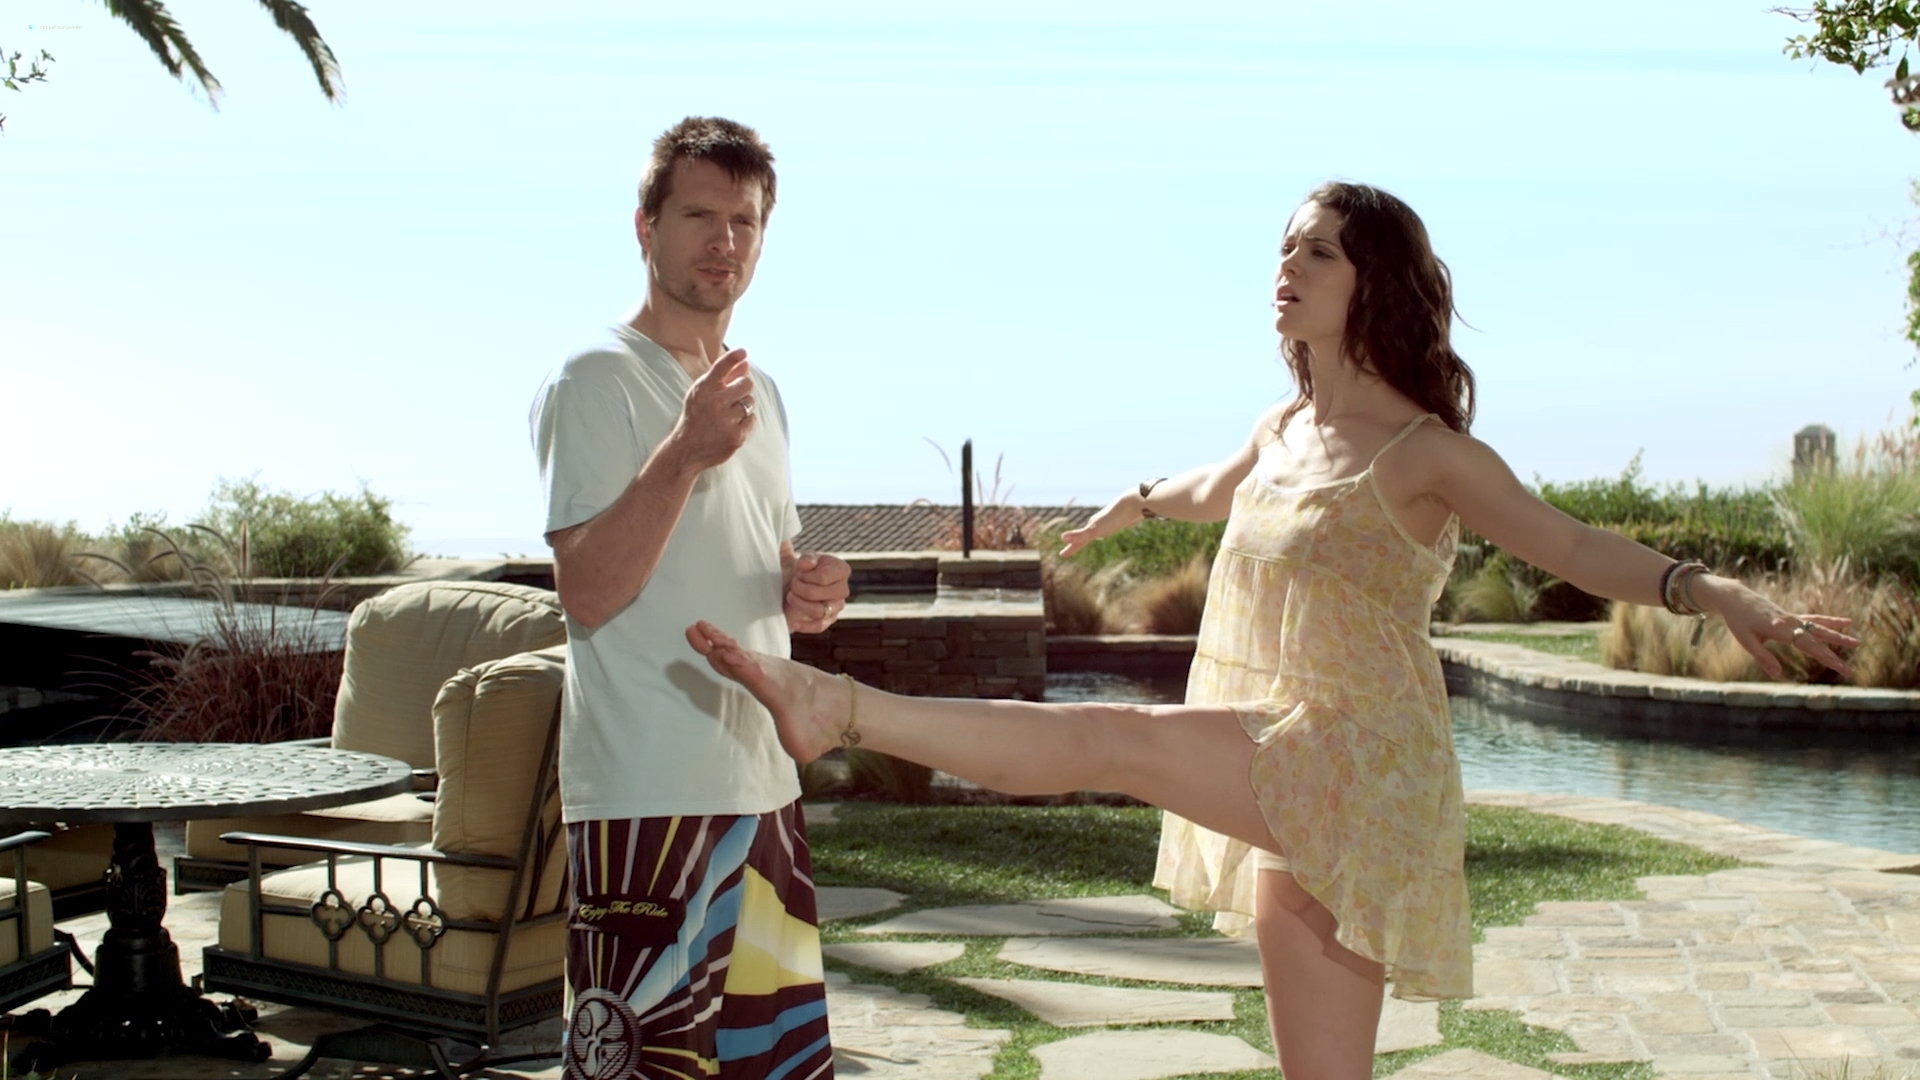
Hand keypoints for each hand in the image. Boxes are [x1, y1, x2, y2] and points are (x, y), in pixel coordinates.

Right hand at [662, 346, 755, 473]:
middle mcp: (714, 403)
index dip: (733, 358)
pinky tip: (732, 426)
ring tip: (728, 415)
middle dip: (743, 388)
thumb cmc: (696, 417)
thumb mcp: (702, 394)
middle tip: (733, 396)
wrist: (686, 449)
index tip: (743, 353)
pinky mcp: (736, 436)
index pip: (721, 367)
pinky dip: (746, 421)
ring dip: (744, 406)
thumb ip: (723, 378)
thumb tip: (745, 362)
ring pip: (750, 402)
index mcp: (703, 390)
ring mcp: (725, 420)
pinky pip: (752, 419)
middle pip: (746, 384)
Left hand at [785, 552, 850, 632]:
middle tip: (794, 583)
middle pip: (818, 593)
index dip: (805, 576)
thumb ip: (805, 558)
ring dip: (799, 603)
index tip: (799, 572)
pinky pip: (819, 626)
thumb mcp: (801, 560)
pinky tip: (794, 623)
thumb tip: (806, 563)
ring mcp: (837, 606)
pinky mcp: (829, 620)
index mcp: (841, 569)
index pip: (823, 577)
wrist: (792, 586)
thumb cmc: (801, 571)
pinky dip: (805, 626)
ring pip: (818, 611)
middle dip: (799, 588)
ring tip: (792, 596)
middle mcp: (842, 589)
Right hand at [1059, 491, 1143, 557]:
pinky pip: (1110, 527)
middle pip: (1086, 534)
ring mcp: (1109, 520)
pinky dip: (1105, 530)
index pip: (1078, 541)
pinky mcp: (1120, 520)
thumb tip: (1062, 538)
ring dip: (1092, 535)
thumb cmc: (1114, 518)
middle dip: (1078, 542)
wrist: (1134, 503)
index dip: (1071, 548)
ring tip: (1090, 538)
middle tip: (1071, 548)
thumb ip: (1080, 535)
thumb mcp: (1096, 530)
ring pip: (1098, 530)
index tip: (1061, 555)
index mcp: (1092, 525)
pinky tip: (1111, 528)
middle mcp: (1098, 522)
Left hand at [1697, 576, 1858, 680]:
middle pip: (1818, 638)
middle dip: (1835, 653)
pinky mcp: (1791, 616)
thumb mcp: (1746, 641)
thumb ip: (1763, 657)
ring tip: (1857, 643)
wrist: (1734, 596)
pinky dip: (1830, 621)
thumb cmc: (1738, 620)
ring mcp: (1792, 618)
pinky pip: (1813, 619)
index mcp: (1780, 629)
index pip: (1808, 646)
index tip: (1840, 666)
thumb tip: (1778, 675)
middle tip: (1849, 668)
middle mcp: (1790, 622)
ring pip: (1819, 627)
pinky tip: (1846, 622)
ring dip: (1838, 635)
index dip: (1825, 657)